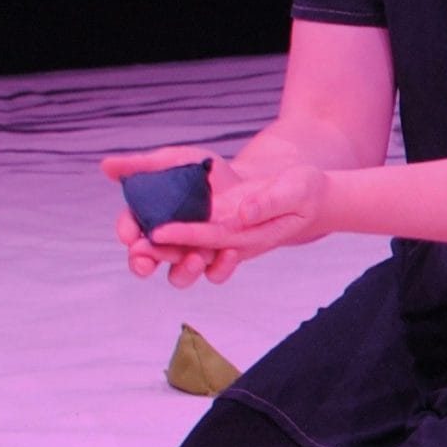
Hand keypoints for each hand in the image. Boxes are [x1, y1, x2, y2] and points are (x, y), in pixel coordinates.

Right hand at [104, 147, 241, 286]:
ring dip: (183, 270)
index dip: (127, 233)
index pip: (129, 230)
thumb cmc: (198, 170)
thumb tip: (106, 165)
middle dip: (143, 263)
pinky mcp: (219, 258)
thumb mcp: (172, 161)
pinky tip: (229, 253)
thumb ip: (140, 165)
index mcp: (148, 219)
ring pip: (180, 275)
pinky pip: (216, 273)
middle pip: (147, 261)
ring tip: (194, 257)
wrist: (240, 177)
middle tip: (144, 262)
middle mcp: (166, 243)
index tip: (130, 235)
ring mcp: (192, 253)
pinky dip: (221, 268)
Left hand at [150, 162, 334, 282]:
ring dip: (162, 250)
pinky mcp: (218, 224)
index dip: (184, 235)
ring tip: (137, 243)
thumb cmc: (305, 193)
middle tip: (137, 248)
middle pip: (192, 253)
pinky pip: (189, 234)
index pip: (211, 238)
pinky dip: (169, 233)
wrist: (310, 195)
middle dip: (164, 254)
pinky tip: (150, 224)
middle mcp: (230, 240)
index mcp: (248, 235)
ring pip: (185, 249)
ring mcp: (222, 234)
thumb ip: (270, 203)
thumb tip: (242, 213)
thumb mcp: (295, 191)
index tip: (158, 231)